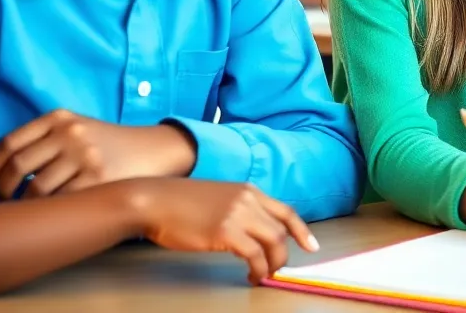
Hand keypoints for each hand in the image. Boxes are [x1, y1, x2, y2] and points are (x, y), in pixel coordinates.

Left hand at [0, 110, 196, 198]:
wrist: (154, 149)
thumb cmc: (107, 143)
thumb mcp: (78, 126)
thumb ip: (44, 138)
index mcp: (60, 117)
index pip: (9, 143)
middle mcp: (71, 133)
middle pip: (18, 166)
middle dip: (3, 189)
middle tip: (4, 201)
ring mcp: (85, 156)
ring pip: (36, 189)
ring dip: (23, 205)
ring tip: (25, 210)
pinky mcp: (99, 179)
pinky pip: (60, 201)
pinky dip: (48, 211)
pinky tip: (48, 213)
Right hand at [130, 178, 318, 284]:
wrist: (154, 201)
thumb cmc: (179, 203)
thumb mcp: (218, 198)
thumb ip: (238, 208)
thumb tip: (252, 232)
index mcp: (248, 190)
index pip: (286, 210)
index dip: (302, 230)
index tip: (311, 246)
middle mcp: (248, 199)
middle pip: (281, 230)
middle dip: (284, 254)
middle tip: (277, 270)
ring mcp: (238, 214)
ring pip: (273, 243)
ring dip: (272, 264)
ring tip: (263, 275)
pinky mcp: (226, 231)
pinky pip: (254, 255)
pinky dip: (257, 269)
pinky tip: (250, 276)